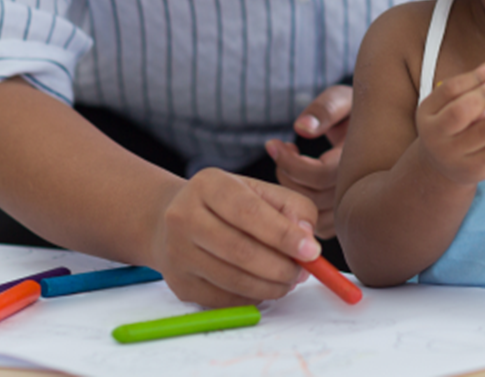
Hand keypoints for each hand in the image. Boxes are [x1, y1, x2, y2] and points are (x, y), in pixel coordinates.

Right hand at [155, 167, 319, 307]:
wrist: (173, 219)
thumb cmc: (225, 203)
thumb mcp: (257, 190)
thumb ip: (289, 206)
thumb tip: (307, 236)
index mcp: (208, 184)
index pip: (248, 212)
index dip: (283, 234)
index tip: (311, 251)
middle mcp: (185, 216)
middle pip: (240, 250)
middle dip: (280, 267)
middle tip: (302, 272)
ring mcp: (178, 253)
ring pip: (233, 280)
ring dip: (270, 286)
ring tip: (287, 280)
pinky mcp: (180, 283)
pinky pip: (224, 299)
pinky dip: (252, 297)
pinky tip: (263, 286)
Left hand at [265, 83, 350, 238]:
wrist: (377, 127)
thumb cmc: (354, 110)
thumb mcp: (341, 99)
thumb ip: (324, 109)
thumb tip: (301, 128)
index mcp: (363, 160)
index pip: (319, 176)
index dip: (290, 162)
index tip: (272, 143)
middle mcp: (364, 189)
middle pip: (312, 198)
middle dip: (286, 173)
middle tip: (280, 149)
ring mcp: (358, 208)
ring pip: (313, 215)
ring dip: (290, 190)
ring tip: (289, 160)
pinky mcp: (348, 218)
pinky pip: (318, 224)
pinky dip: (301, 205)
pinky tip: (299, 179)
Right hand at [416, 63, 484, 185]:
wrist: (444, 166)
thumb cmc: (453, 124)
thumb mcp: (452, 103)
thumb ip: (473, 86)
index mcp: (427, 112)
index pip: (450, 90)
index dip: (474, 78)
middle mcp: (435, 135)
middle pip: (462, 111)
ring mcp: (454, 155)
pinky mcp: (476, 168)